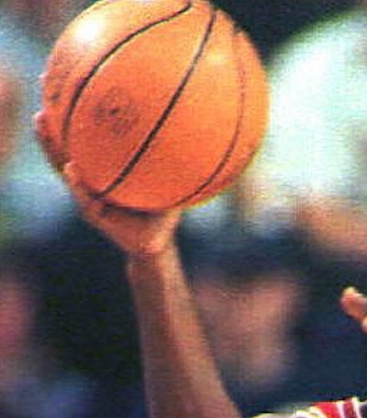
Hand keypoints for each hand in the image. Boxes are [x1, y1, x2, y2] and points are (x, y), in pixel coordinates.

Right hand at [33, 110, 180, 256]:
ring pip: (64, 170)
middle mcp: (90, 181)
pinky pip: (84, 197)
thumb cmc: (161, 208)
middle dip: (50, 129)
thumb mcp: (169, 181)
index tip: (57, 91)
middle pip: (63, 151)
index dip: (69, 120)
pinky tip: (71, 168)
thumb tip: (190, 125)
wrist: (155, 242)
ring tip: (42, 127)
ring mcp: (87, 197)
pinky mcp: (94, 215)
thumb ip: (170, 159)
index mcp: (101, 171)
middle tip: (41, 106)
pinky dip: (77, 183)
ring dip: (52, 149)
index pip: (81, 142)